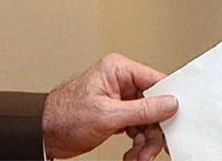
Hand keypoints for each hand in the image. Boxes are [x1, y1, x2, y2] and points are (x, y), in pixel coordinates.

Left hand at [42, 53, 177, 160]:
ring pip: (148, 121)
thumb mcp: (108, 115)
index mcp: (118, 69)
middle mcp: (120, 80)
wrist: (46, 132)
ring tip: (138, 157)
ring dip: (146, 143)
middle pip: (154, 105)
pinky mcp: (117, 114)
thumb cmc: (65, 116)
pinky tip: (132, 155)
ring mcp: (119, 99)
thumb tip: (169, 103)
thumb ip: (142, 109)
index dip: (168, 102)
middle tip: (149, 151)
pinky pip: (138, 128)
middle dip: (153, 131)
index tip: (176, 123)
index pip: (156, 81)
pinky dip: (138, 144)